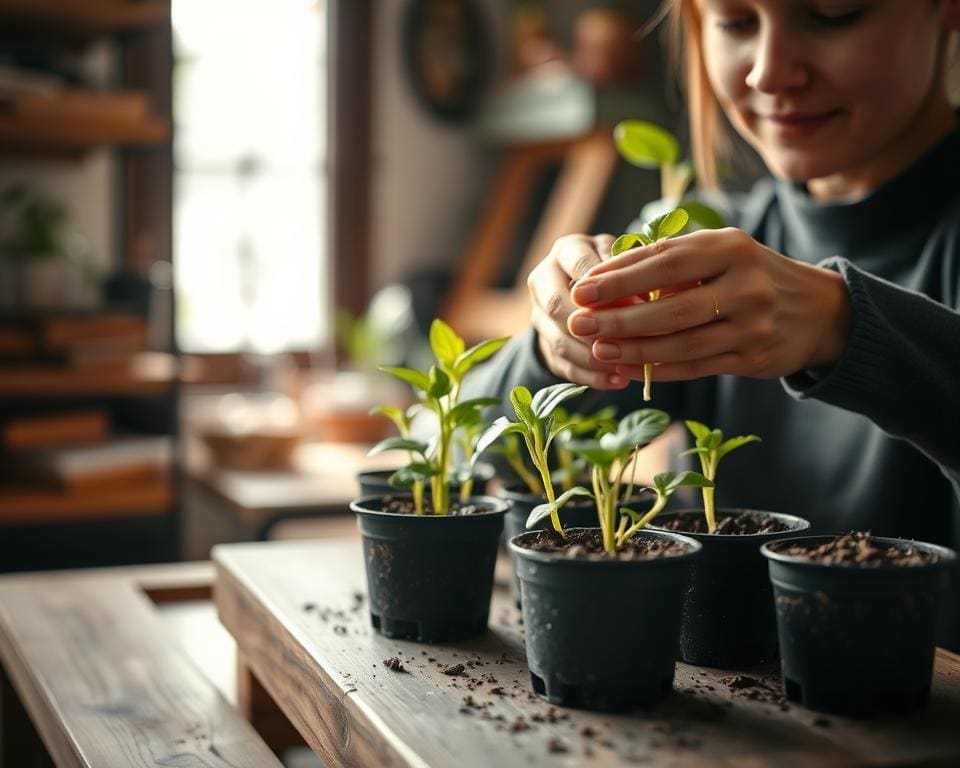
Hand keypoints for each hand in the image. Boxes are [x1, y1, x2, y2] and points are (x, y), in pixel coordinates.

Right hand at [527, 234, 629, 388]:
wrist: (588, 289)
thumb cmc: (619, 269)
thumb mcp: (626, 259)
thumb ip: (631, 273)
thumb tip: (644, 300)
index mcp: (566, 251)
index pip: (579, 266)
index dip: (604, 287)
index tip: (635, 303)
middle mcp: (544, 279)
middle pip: (558, 306)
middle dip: (591, 327)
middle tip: (624, 340)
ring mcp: (539, 315)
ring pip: (559, 341)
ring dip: (592, 357)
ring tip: (626, 366)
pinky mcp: (544, 345)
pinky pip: (564, 366)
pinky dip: (592, 377)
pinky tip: (618, 381)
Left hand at [567, 227, 852, 381]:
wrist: (820, 311)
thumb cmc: (751, 274)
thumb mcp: (722, 253)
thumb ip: (672, 260)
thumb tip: (606, 276)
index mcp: (732, 248)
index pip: (666, 261)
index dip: (620, 277)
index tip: (583, 288)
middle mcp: (746, 284)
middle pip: (671, 307)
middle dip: (619, 317)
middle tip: (579, 322)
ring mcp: (753, 325)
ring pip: (682, 342)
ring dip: (634, 348)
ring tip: (597, 347)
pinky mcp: (755, 358)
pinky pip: (697, 366)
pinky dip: (659, 368)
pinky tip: (627, 368)